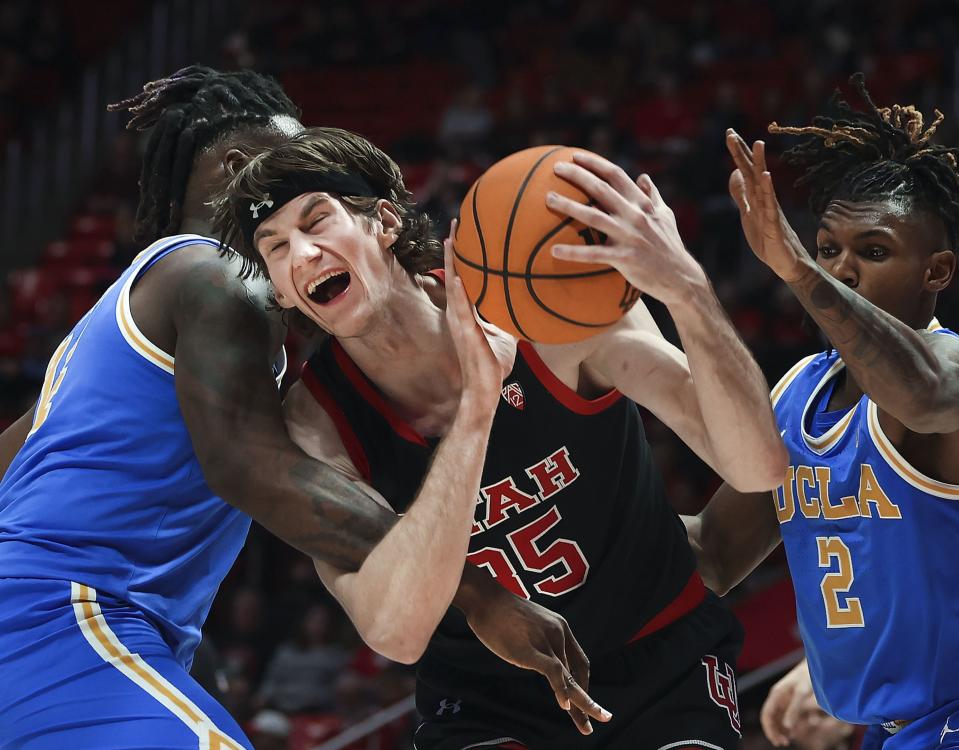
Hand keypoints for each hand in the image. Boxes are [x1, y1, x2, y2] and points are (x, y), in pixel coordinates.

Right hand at [444, 222, 516, 406]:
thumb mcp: (502, 335)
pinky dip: (457, 293)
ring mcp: (459, 322)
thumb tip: (521, 306)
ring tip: (450, 239)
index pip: (461, 277)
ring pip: (453, 285)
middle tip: (454, 222)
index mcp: (465, 312)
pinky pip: (460, 309)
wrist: (483, 388)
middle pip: (452, 274)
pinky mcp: (465, 333)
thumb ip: (503, 319)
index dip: (460, 256)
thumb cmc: (492, 365)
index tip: (461, 233)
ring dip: (451, 263)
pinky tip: (456, 277)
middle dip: (452, 250)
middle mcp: (458, 313)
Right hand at [464, 584, 611, 734]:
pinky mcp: (529, 650)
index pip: (580, 662)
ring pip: (568, 678)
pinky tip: (565, 706)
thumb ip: (541, 642)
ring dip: (579, 704)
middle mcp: (558, 634)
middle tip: (602, 718)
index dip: (584, 683)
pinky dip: (561, 690)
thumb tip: (541, 661)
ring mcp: (545, 641)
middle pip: (577, 674)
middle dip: (587, 701)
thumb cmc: (502, 612)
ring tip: (586, 726)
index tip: (584, 700)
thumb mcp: (530, 625)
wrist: (485, 598)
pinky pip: (552, 673)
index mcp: (560, 627)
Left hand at [547, 152, 705, 306]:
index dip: (594, 164)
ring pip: (593, 217)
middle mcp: (635, 215)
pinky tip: (554, 251)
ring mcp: (630, 236)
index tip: (575, 156)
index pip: (616, 175)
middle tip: (555, 167)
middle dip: (577, 175)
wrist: (681, 277)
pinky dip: (573, 252)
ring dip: (568, 206)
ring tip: (548, 198)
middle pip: (601, 189)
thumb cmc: (669, 245)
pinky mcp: (624, 258)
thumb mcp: (666, 216)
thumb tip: (643, 177)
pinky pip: (593, 254)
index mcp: (643, 203)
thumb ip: (652, 196)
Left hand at [725, 129, 815, 282]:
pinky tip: (766, 176)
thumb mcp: (748, 213)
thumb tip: (734, 174)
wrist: (785, 262)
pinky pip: (770, 205)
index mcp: (756, 197)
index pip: (745, 171)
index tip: (729, 133)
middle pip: (752, 171)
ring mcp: (770, 210)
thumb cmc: (767, 238)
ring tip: (757, 143)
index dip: (737, 153)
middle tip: (731, 132)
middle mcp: (764, 198)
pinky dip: (768, 190)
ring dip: (759, 164)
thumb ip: (741, 194)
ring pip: (763, 184)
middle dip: (742, 152)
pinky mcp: (774, 224)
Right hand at [760, 659, 820, 746]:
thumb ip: (794, 709)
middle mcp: (779, 697)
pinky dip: (791, 724)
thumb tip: (788, 727)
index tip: (777, 742)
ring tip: (791, 739)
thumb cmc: (809, 676)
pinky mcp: (794, 699)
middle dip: (776, 731)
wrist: (819, 663)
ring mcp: (786, 698)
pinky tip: (797, 730)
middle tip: (785, 743)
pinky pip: (790, 714)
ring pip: (780, 717)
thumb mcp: (802, 693)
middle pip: (771, 718)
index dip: (769, 730)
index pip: (766, 715)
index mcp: (777, 694)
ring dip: (783, 729)